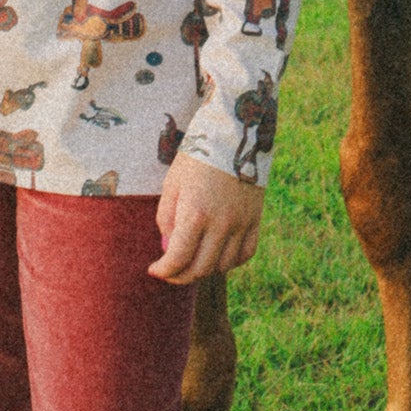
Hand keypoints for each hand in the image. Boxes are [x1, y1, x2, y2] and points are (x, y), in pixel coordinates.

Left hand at [149, 152, 263, 283]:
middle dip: (180, 276)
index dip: (163, 270)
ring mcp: (241, 223)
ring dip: (204, 270)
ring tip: (191, 261)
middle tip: (170, 271)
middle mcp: (221, 224)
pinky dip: (230, 261)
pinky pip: (245, 254)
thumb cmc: (196, 157)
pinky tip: (217, 255)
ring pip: (223, 266)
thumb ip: (167, 219)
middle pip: (200, 268)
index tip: (154, 270)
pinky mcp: (255, 219)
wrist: (232, 134)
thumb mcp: (172, 184)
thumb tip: (169, 248)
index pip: (178, 258)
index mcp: (195, 214)